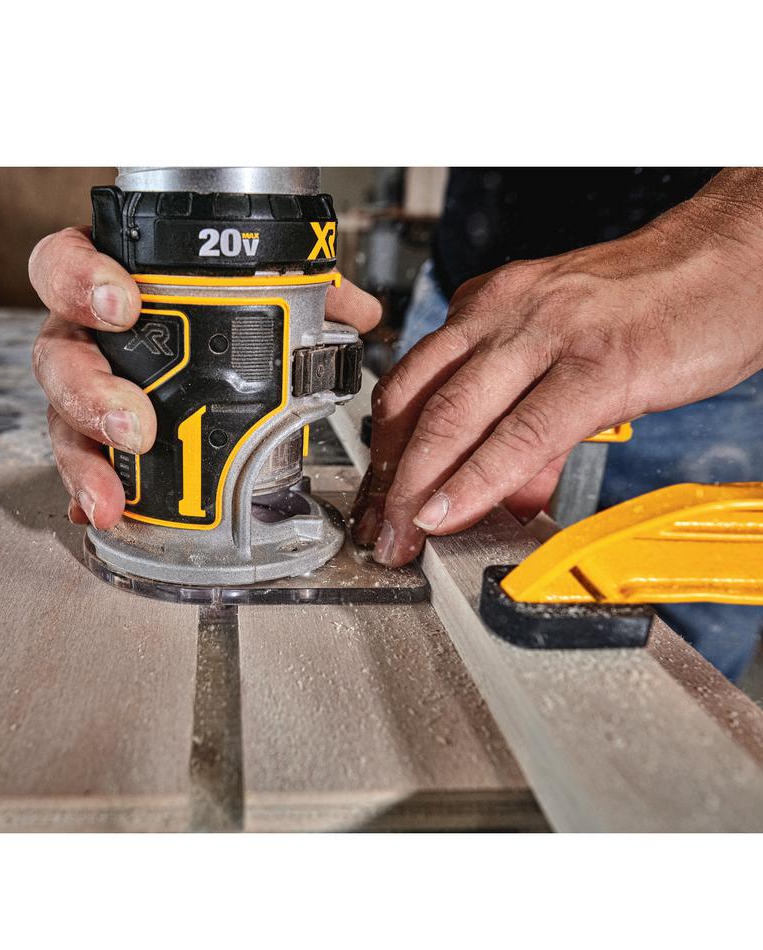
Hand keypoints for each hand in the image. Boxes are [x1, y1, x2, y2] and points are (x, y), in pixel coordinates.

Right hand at [29, 226, 381, 525]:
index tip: (125, 306)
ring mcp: (83, 387)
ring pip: (60, 418)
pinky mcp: (89, 435)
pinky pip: (80, 463)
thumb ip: (302, 288)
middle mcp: (86, 336)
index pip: (66, 264)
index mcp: (112, 283)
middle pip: (56, 356)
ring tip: (114, 494)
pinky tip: (106, 512)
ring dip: (86, 459)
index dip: (82, 282)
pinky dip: (90, 492)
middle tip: (135, 423)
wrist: (199, 339)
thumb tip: (355, 309)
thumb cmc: (204, 308)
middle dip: (89, 393)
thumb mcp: (251, 288)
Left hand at [352, 168, 762, 566]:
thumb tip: (500, 492)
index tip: (377, 502)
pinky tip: (454, 512)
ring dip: (419, 486)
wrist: (735, 258)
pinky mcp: (599, 365)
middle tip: (378, 531)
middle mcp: (501, 312)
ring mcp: (547, 334)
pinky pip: (522, 432)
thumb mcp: (562, 356)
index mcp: (486, 307)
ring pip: (454, 416)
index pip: (410, 386)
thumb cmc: (652, 303)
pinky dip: (478, 479)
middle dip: (388, 480)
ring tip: (405, 537)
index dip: (385, 454)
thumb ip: (525, 426)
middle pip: (414, 404)